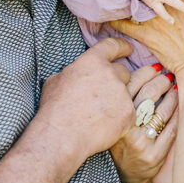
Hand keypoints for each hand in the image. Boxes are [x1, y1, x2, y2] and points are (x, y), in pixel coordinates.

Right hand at [34, 38, 134, 165]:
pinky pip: (128, 111)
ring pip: (126, 92)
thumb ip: (73, 71)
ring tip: (100, 113)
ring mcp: (122, 94)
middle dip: (115, 80)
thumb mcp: (55, 81)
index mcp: (92, 62)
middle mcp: (110, 74)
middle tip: (103, 94)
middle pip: (122, 71)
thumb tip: (77, 72)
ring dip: (116, 99)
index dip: (122, 46)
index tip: (128, 49)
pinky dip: (119, 117)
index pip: (112, 46)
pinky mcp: (129, 113)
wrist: (62, 136)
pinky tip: (105, 124)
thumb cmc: (54, 110)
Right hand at [110, 64, 177, 182]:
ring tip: (177, 87)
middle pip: (148, 96)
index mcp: (113, 116)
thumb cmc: (120, 138)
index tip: (155, 66)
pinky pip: (171, 129)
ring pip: (162, 112)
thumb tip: (144, 68)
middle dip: (161, 82)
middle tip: (168, 76)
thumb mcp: (115, 118)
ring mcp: (140, 144)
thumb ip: (123, 97)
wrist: (125, 173)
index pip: (130, 86)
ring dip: (173, 96)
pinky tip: (182, 105)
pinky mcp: (154, 156)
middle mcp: (125, 130)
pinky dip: (178, 114)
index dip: (145, 73)